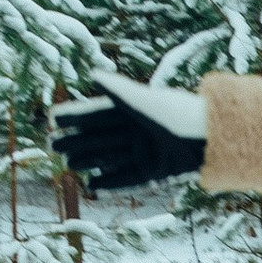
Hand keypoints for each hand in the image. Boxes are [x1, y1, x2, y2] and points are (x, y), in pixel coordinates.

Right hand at [51, 71, 207, 193]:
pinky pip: (129, 179)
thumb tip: (92, 75)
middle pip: (100, 137)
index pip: (98, 114)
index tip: (54, 119)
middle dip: (77, 140)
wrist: (208, 138)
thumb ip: (117, 91)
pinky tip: (92, 186)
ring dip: (90, 160)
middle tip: (53, 145)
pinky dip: (111, 183)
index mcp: (134, 111)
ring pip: (111, 157)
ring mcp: (146, 152)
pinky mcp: (156, 172)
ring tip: (69, 163)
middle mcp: (138, 131)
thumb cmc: (175, 113)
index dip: (76, 117)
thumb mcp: (142, 101)